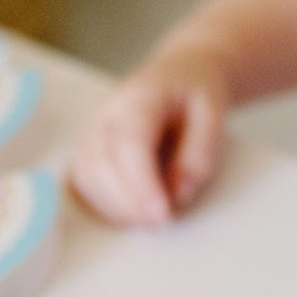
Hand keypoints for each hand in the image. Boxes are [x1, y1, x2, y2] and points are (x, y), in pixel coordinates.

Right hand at [69, 42, 230, 226]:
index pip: (130, 142)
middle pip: (102, 162)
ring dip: (116, 207)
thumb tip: (180, 193)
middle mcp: (107, 112)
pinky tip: (130, 215)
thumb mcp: (214, 114)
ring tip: (151, 221)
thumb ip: (201, 152)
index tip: (163, 214)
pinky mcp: (88, 148)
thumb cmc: (196, 94)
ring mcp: (92, 130)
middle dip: (130, 202)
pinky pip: (82, 182)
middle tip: (162, 223)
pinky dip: (103, 204)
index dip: (143, 183)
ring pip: (87, 175)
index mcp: (140, 97)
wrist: (180, 74)